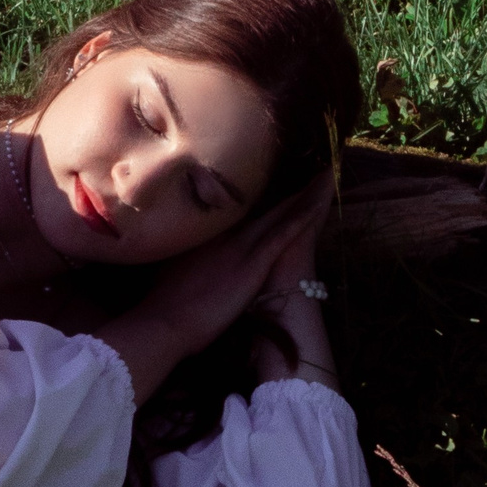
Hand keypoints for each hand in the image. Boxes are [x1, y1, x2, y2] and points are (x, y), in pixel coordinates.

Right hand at [96, 175, 333, 406]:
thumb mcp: (167, 266)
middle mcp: (224, 232)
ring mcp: (239, 246)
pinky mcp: (253, 263)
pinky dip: (302, 218)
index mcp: (205, 234)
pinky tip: (319, 204)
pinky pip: (284, 235)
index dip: (254, 192)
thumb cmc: (163, 303)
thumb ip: (178, 251)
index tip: (268, 176)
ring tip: (324, 176)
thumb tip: (168, 239)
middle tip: (305, 164)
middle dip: (284, 186)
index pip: (234, 208)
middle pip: (260, 204)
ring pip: (279, 214)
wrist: (163, 322)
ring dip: (303, 196)